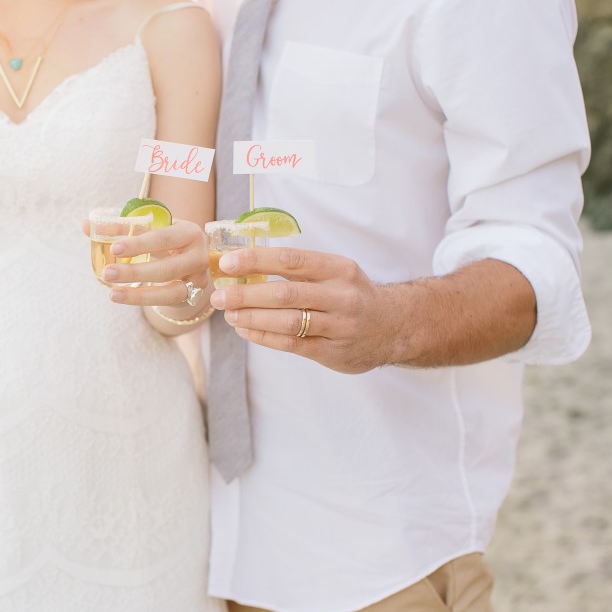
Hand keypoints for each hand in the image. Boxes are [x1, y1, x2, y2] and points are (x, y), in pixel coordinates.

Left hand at [91, 220, 210, 306]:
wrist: (190, 260)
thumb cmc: (165, 240)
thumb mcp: (149, 230)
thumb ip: (121, 227)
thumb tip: (85, 225)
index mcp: (188, 232)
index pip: (163, 237)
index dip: (139, 243)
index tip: (114, 248)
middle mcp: (198, 255)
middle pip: (167, 267)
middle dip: (135, 272)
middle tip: (107, 273)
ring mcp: (198, 278)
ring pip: (170, 291)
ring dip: (139, 295)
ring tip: (112, 294)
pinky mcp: (193, 296)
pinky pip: (167, 301)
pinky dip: (145, 300)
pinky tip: (124, 297)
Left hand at [209, 247, 397, 373]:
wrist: (393, 327)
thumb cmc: (350, 293)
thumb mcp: (334, 272)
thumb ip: (297, 269)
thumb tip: (244, 262)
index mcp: (338, 268)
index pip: (291, 260)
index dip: (256, 260)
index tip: (228, 263)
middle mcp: (340, 296)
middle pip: (285, 294)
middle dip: (245, 295)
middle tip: (218, 296)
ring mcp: (338, 325)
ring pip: (287, 321)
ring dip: (251, 318)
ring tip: (228, 314)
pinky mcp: (332, 351)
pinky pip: (291, 344)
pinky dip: (263, 336)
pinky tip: (244, 330)